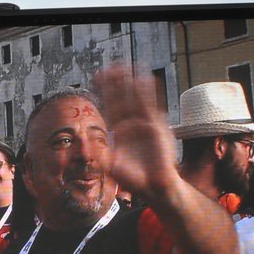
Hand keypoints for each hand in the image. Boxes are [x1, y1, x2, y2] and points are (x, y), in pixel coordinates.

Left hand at [94, 68, 176, 199]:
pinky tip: (147, 79)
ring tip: (127, 66)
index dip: (104, 92)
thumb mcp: (114, 168)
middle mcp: (131, 125)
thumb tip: (95, 152)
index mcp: (119, 131)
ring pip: (137, 98)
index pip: (110, 106)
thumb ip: (105, 158)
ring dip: (132, 83)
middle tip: (109, 66)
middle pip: (123, 98)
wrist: (155, 187)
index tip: (96, 77)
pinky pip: (153, 107)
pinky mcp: (158, 126)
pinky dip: (150, 94)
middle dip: (116, 83)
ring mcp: (145, 123)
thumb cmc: (135, 179)